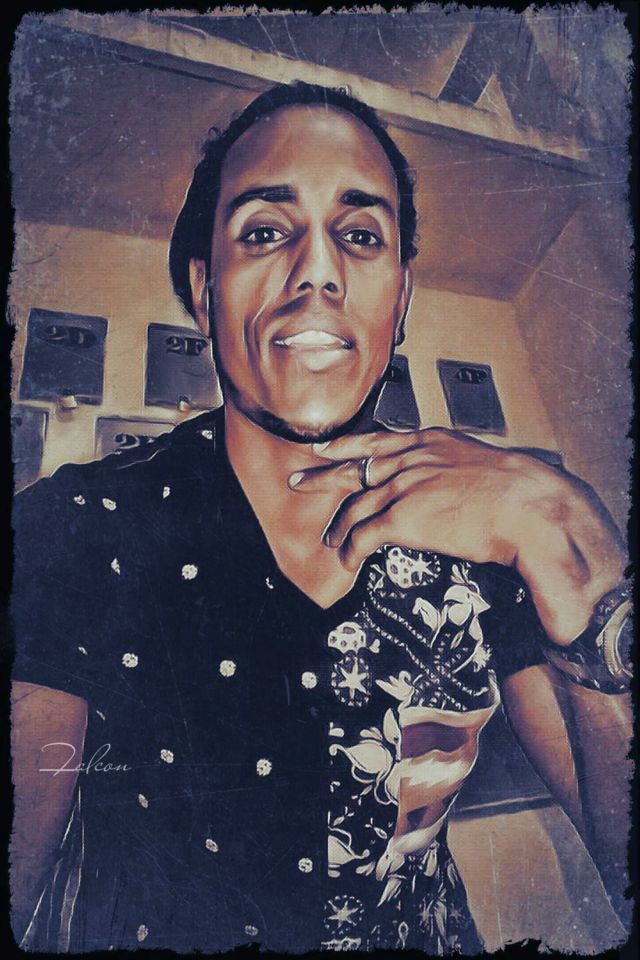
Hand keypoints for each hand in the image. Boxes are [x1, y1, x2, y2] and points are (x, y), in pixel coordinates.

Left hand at [289, 428, 625, 644]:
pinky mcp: (402, 518)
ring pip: (356, 506)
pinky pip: (363, 536)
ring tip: (331, 540)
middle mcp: (411, 460)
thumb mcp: (483, 467)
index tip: (325, 448)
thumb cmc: (519, 493)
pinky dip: (352, 550)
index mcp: (431, 442)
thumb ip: (459, 474)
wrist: (527, 507)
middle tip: (299, 480)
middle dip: (323, 476)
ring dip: (340, 526)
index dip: (346, 446)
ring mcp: (403, 487)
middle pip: (354, 468)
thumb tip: (458, 491)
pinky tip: (348, 561)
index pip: (377, 441)